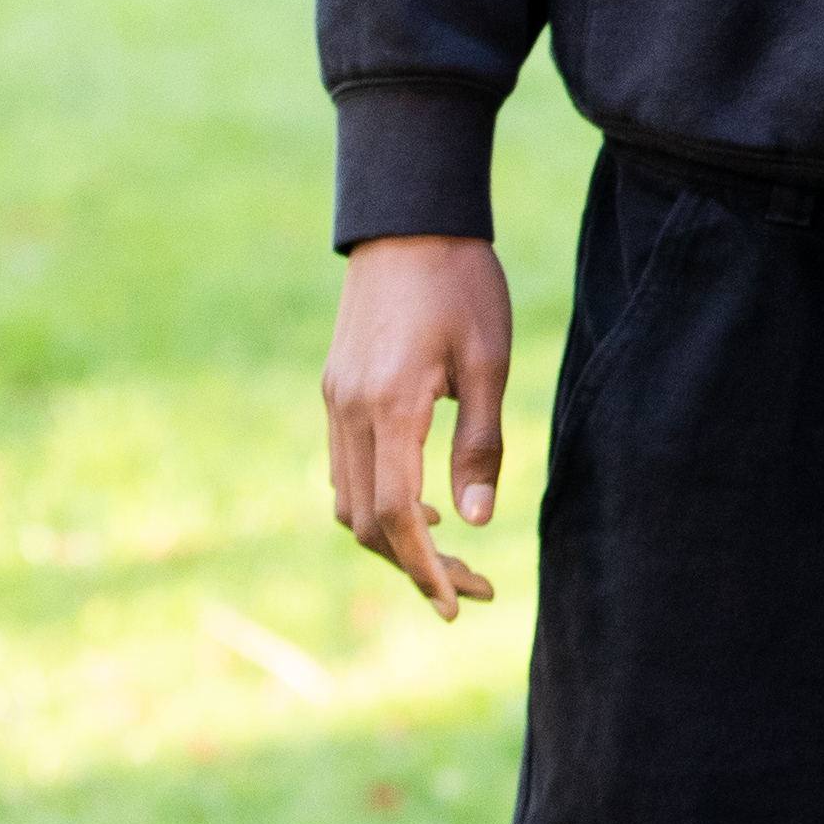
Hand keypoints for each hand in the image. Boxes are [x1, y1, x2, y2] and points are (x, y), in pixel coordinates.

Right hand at [323, 234, 512, 619]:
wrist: (409, 220)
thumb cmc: (462, 284)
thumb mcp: (489, 362)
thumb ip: (481, 444)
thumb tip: (475, 523)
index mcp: (389, 407)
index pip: (398, 515)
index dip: (424, 568)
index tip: (455, 604)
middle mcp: (348, 413)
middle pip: (366, 522)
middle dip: (414, 564)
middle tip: (472, 588)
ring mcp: (334, 403)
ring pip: (348, 501)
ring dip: (393, 538)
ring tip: (450, 554)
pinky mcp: (334, 391)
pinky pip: (344, 470)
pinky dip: (376, 501)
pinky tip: (422, 502)